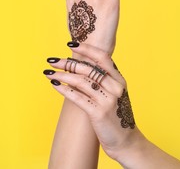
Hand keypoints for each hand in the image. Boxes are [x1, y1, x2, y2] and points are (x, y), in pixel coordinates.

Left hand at [44, 42, 139, 158]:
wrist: (125, 139)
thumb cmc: (117, 116)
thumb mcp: (115, 94)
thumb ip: (104, 81)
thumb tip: (82, 67)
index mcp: (120, 80)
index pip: (103, 58)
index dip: (87, 49)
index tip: (71, 45)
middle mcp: (115, 87)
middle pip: (89, 69)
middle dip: (68, 63)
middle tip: (53, 60)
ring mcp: (108, 100)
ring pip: (81, 82)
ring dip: (62, 75)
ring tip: (49, 73)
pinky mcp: (99, 113)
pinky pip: (78, 98)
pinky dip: (65, 90)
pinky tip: (55, 86)